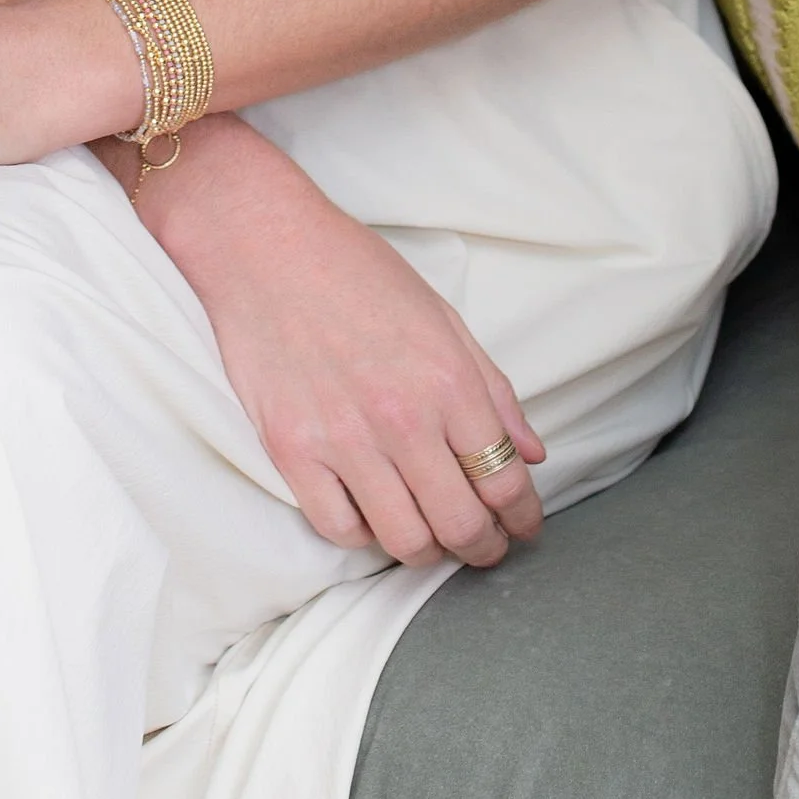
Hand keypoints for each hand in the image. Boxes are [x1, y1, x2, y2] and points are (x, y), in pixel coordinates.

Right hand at [138, 119, 543, 568]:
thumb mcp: (443, 317)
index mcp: (449, 381)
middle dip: (484, 547)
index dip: (523, 518)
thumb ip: (493, 390)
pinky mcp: (292, 452)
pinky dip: (365, 536)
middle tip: (485, 546)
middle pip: (461, 525)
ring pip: (404, 541)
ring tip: (432, 539)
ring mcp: (344, 440)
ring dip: (429, 552)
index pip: (505, 481)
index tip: (522, 528)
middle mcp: (402, 418)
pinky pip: (340, 529)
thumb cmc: (357, 272)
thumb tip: (533, 454)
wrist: (265, 247)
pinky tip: (374, 516)